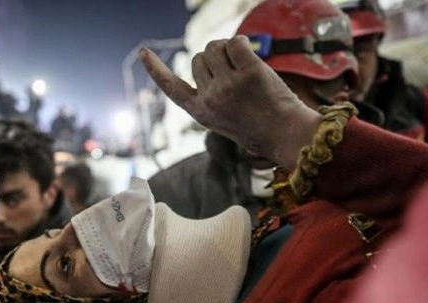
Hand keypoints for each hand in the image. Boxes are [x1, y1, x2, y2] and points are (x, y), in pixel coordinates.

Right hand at [139, 36, 321, 168]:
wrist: (285, 134)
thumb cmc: (258, 126)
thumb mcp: (223, 118)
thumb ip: (210, 93)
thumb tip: (210, 55)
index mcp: (200, 111)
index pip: (170, 87)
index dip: (155, 69)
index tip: (142, 52)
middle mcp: (209, 98)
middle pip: (199, 58)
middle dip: (215, 58)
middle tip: (236, 77)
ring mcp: (228, 85)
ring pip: (215, 47)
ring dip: (229, 49)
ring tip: (245, 71)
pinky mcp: (249, 73)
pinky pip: (236, 42)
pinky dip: (244, 44)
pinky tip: (253, 59)